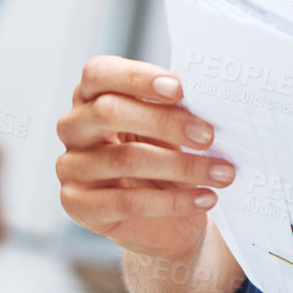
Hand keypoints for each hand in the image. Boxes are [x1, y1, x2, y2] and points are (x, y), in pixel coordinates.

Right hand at [56, 55, 233, 263]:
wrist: (166, 218)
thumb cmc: (165, 157)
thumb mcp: (169, 128)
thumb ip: (175, 108)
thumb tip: (207, 96)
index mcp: (91, 96)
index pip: (99, 73)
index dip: (137, 77)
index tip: (179, 89)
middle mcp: (73, 127)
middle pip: (108, 112)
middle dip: (165, 122)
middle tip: (208, 135)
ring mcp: (70, 167)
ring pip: (124, 159)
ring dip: (182, 166)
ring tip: (221, 172)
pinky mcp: (78, 206)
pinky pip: (128, 202)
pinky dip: (173, 201)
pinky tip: (204, 197)